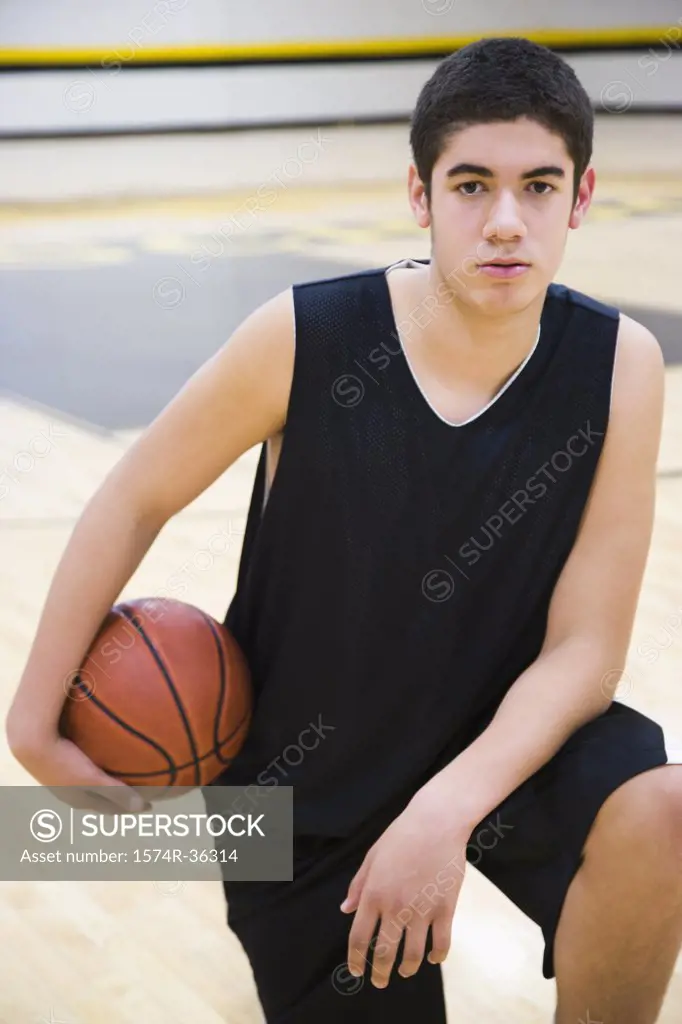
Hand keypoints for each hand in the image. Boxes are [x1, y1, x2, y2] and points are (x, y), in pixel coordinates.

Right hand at [9, 731, 150, 813]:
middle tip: (139, 791)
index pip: (109, 809)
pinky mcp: (60, 760)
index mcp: (80, 800)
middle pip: (101, 797)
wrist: (31, 741)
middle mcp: (71, 791)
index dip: (129, 808)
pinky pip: (86, 764)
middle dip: (120, 796)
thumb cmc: (63, 762)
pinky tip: (106, 750)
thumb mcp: (92, 779)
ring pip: (92, 782)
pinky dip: (99, 764)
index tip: (148, 806)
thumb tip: (142, 808)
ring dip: (108, 780)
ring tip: (124, 772)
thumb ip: (116, 792)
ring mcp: (63, 777)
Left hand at [340, 783, 470, 987]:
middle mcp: (395, 906)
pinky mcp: (445, 908)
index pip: (359, 937)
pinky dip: (437, 956)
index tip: (356, 971)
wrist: (436, 822)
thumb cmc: (401, 835)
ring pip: (413, 955)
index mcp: (374, 894)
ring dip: (407, 969)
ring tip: (404, 971)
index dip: (355, 960)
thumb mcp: (372, 857)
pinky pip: (442, 943)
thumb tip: (346, 910)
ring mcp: (422, 909)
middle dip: (380, 973)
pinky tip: (433, 958)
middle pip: (384, 953)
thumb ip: (358, 886)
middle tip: (380, 981)